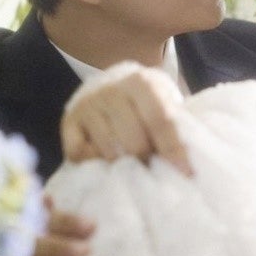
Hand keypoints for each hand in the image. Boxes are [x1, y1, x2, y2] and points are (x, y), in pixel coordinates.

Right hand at [61, 64, 192, 175]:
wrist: (110, 85)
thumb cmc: (146, 102)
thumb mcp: (164, 100)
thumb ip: (175, 123)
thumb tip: (188, 160)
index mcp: (141, 83)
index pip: (160, 120)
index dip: (173, 149)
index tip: (186, 173)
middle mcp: (111, 91)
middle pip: (134, 142)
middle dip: (148, 160)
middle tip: (154, 168)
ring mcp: (88, 106)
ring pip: (109, 151)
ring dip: (124, 166)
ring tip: (133, 167)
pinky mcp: (68, 121)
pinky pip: (81, 154)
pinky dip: (95, 163)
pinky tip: (106, 161)